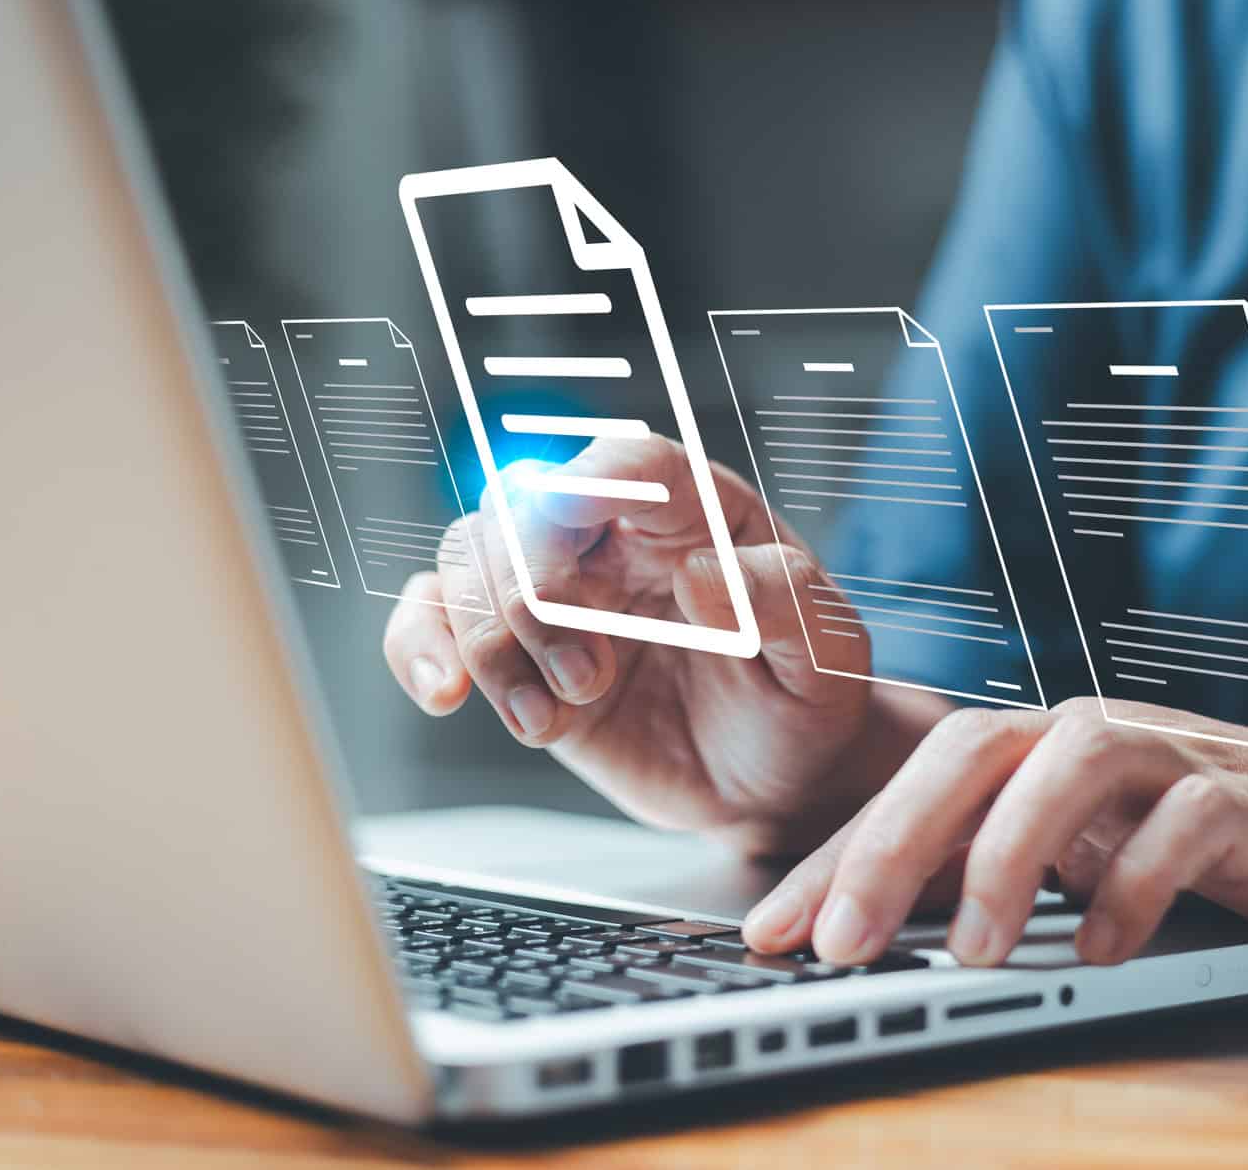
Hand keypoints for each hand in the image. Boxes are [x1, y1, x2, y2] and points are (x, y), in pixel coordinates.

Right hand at [381, 436, 909, 840]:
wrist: (774, 783)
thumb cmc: (804, 701)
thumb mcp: (827, 657)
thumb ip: (779, 604)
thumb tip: (706, 573)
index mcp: (700, 514)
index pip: (639, 462)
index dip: (600, 476)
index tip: (574, 506)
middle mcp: (616, 540)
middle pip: (528, 506)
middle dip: (534, 586)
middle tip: (589, 673)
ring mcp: (559, 595)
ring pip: (469, 558)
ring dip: (491, 637)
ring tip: (552, 712)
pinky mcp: (517, 653)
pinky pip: (433, 617)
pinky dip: (421, 646)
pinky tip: (447, 694)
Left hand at [740, 696, 1247, 965]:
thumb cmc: (1204, 847)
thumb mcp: (1083, 861)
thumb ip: (993, 876)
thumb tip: (866, 933)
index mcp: (1042, 750)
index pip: (917, 783)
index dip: (837, 855)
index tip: (771, 934)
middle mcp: (1097, 737)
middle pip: (974, 752)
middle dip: (892, 844)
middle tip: (839, 943)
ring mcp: (1177, 757)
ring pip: (1075, 763)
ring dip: (1011, 856)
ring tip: (973, 954)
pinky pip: (1187, 825)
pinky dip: (1136, 886)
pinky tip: (1101, 950)